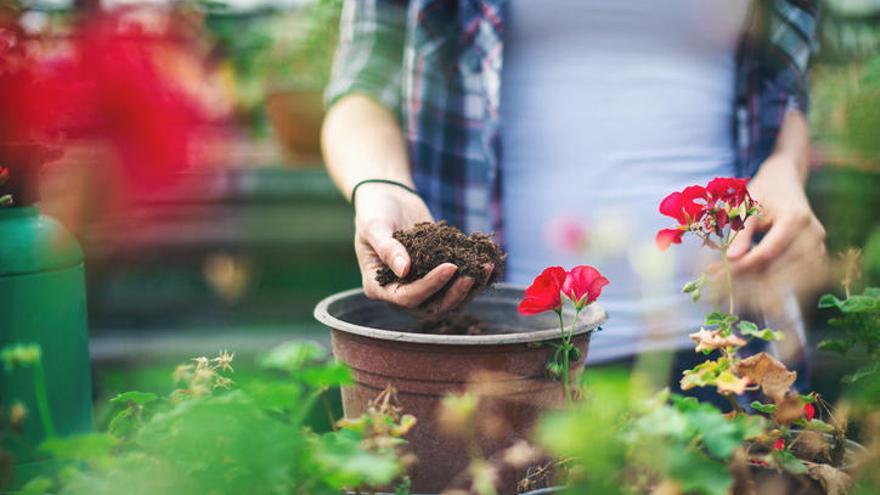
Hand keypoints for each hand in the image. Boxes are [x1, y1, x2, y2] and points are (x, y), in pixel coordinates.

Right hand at [354, 183, 488, 315]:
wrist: (388, 198)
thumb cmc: (375, 210)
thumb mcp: (375, 226)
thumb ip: (387, 248)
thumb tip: (404, 270)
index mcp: (378, 287)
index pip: (406, 297)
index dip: (430, 285)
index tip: (450, 267)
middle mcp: (398, 293)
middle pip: (430, 308)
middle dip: (454, 295)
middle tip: (472, 275)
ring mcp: (419, 287)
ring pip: (447, 301)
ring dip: (468, 289)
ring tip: (486, 268)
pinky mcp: (436, 276)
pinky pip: (455, 286)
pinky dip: (473, 279)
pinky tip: (487, 265)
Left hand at [726, 154, 826, 286]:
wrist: (785, 182)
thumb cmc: (764, 192)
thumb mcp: (747, 206)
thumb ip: (741, 232)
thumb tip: (732, 258)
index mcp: (795, 218)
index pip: (769, 252)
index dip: (744, 265)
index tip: (721, 272)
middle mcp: (812, 234)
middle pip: (778, 268)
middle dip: (747, 275)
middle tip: (719, 277)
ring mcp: (818, 246)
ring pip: (786, 277)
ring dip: (758, 281)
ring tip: (731, 276)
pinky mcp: (816, 255)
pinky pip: (794, 277)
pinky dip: (772, 280)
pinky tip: (750, 277)